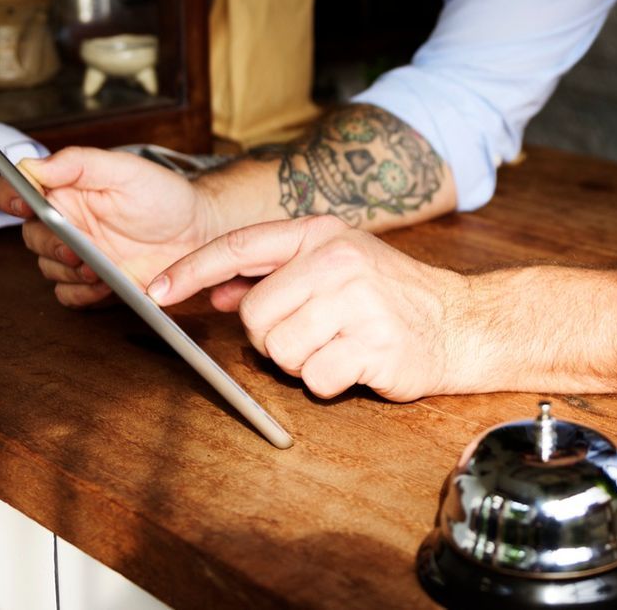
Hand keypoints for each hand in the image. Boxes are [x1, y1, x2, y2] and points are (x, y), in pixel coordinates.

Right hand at [0, 147, 219, 308]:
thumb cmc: (165, 196)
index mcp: (68, 189)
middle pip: (30, 234)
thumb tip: (33, 165)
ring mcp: (79, 252)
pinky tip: (102, 283)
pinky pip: (66, 294)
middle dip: (48, 243)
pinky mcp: (93, 282)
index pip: (20, 188)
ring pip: (46, 267)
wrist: (198, 232)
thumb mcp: (125, 170)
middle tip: (74, 247)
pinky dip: (79, 293)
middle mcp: (68, 221)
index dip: (10, 195)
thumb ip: (78, 163)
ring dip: (66, 270)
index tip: (21, 203)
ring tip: (97, 266)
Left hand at [148, 215, 472, 401]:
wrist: (461, 322)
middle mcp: (337, 260)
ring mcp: (358, 301)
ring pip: (281, 351)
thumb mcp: (334, 266)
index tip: (155, 291)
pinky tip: (355, 364)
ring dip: (301, 363)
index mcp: (321, 233)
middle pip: (255, 315)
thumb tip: (217, 290)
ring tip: (336, 347)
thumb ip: (275, 274)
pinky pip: (315, 380)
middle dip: (271, 339)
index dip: (191, 269)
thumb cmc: (391, 297)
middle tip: (309, 335)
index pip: (239, 246)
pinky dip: (329, 383)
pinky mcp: (373, 344)